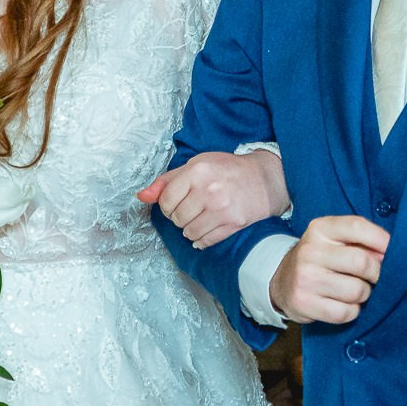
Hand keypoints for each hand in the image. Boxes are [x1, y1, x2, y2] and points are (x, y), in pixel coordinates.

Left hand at [139, 149, 288, 248]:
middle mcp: (208, 189)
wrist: (265, 178)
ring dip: (191, 229)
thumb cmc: (228, 170)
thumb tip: (141, 196)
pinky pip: (205, 240)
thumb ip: (167, 181)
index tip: (176, 202)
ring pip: (189, 232)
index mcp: (197, 170)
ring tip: (202, 217)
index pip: (165, 200)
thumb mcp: (197, 165)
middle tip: (193, 208)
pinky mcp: (234, 222)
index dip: (167, 205)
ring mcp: (222, 208)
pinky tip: (209, 228)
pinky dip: (202, 239)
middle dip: (180, 216)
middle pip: (176, 218)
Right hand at [269, 215, 388, 325]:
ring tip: (355, 290)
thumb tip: (390, 255)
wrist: (282, 282)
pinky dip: (351, 311)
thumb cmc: (321, 259)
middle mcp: (310, 251)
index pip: (357, 226)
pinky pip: (345, 313)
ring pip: (357, 291)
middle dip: (376, 273)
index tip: (389, 251)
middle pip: (362, 262)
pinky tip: (343, 304)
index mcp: (320, 229)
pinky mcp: (304, 303)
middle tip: (373, 277)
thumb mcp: (335, 240)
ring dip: (364, 294)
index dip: (381, 240)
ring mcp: (305, 278)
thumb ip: (362, 240)